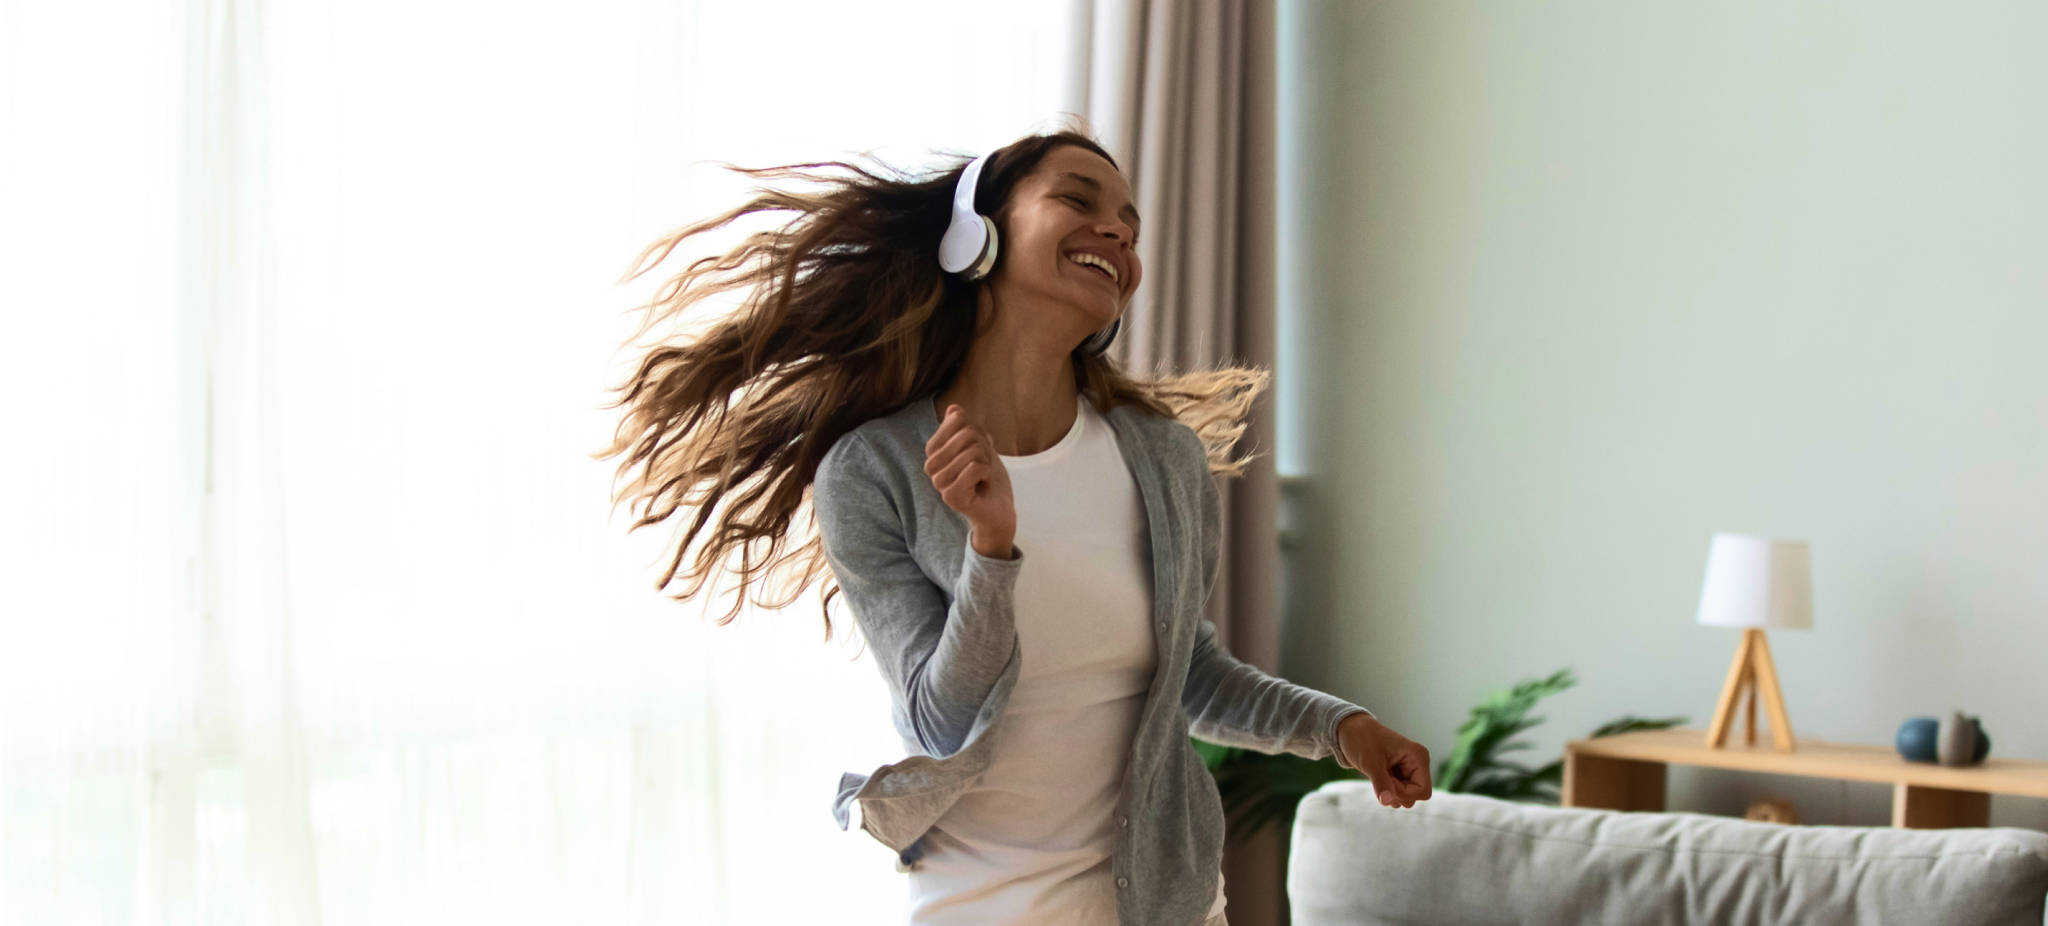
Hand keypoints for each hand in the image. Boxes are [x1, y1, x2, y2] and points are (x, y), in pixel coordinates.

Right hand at [923, 404, 1015, 558]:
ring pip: (972, 453)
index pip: (957, 420)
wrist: (998, 508)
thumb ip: (965, 427)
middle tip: (982, 466)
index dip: (977, 430)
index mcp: (934, 451)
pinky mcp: (950, 497)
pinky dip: (987, 474)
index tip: (979, 450)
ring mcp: (939, 483)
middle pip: (966, 435)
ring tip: (982, 477)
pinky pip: (975, 469)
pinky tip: (983, 486)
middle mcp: (931, 467)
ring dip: (986, 463)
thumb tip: (953, 409)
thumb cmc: (988, 476)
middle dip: (983, 448)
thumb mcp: (980, 444)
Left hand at [1337, 712, 1432, 807]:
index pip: (1423, 790)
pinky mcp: (1399, 774)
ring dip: (1391, 794)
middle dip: (1396, 793)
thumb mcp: (1370, 761)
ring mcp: (1409, 770)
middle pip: (1416, 796)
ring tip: (1377, 776)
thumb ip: (1381, 782)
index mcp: (1418, 757)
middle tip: (1379, 777)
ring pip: (1407, 797)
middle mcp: (1418, 764)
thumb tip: (1387, 801)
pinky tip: (1377, 778)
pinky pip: (1398, 793)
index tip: (1385, 781)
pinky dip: (1387, 791)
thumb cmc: (1361, 739)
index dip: (1403, 793)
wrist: (1350, 730)